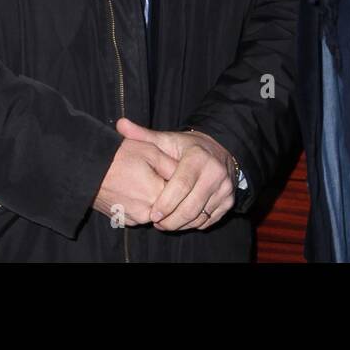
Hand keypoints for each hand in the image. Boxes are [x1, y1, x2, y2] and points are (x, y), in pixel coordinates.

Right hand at [92, 137, 179, 226]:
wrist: (86, 168)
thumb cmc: (119, 156)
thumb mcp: (151, 151)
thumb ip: (171, 166)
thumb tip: (185, 174)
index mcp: (157, 194)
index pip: (179, 191)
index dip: (175, 177)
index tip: (167, 165)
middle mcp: (147, 212)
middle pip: (166, 202)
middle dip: (163, 186)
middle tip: (150, 169)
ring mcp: (133, 218)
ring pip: (152, 208)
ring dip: (150, 195)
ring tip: (138, 175)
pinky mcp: (122, 220)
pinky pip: (139, 212)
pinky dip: (138, 201)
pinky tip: (129, 185)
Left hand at [115, 118, 236, 231]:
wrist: (219, 151)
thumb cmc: (187, 148)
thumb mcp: (167, 140)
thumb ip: (144, 136)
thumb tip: (120, 125)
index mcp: (198, 158)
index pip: (181, 186)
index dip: (166, 203)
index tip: (152, 214)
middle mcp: (216, 173)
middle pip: (191, 206)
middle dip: (171, 220)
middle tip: (157, 224)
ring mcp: (225, 188)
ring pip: (200, 217)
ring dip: (181, 225)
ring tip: (166, 224)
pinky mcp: (229, 200)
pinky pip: (209, 220)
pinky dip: (194, 224)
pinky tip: (181, 221)